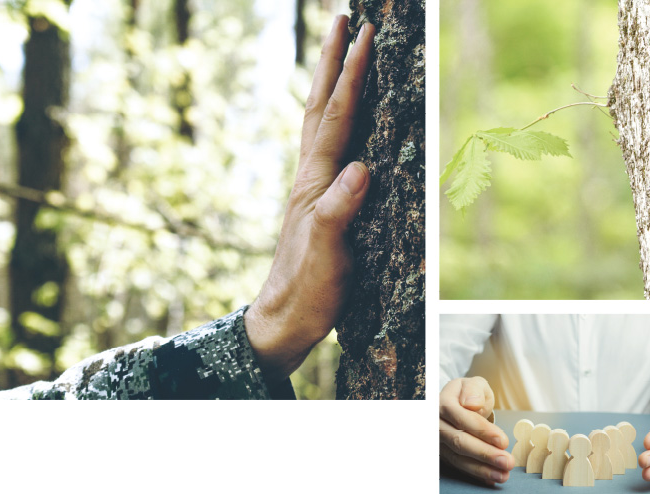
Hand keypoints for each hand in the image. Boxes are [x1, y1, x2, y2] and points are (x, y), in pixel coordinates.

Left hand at [244, 16, 374, 381]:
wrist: (283, 318)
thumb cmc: (308, 287)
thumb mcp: (327, 251)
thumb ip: (340, 209)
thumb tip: (362, 168)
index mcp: (316, 180)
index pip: (336, 117)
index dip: (351, 75)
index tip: (365, 34)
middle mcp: (312, 175)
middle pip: (319, 104)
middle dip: (331, 60)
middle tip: (342, 19)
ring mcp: (313, 186)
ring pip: (320, 121)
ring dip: (329, 81)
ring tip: (340, 52)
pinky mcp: (319, 202)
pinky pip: (328, 145)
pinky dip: (335, 118)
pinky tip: (342, 119)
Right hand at [439, 377, 513, 484]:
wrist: (458, 403)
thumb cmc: (469, 394)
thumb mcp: (475, 384)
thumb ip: (474, 390)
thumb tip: (472, 403)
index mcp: (443, 403)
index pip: (460, 417)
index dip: (482, 430)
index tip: (502, 440)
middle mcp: (436, 423)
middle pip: (458, 441)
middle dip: (484, 453)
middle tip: (507, 461)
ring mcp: (438, 441)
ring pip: (457, 457)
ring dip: (481, 469)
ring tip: (502, 474)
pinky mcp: (443, 453)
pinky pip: (459, 466)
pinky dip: (476, 473)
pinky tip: (491, 478)